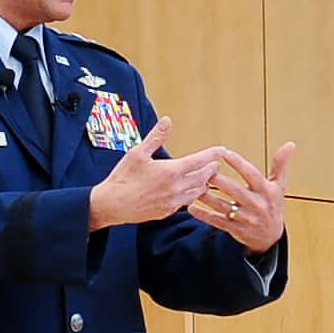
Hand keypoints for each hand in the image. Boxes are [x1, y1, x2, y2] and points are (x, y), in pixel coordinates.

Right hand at [87, 117, 239, 231]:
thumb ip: (156, 137)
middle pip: (203, 177)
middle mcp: (176, 187)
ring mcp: (173, 201)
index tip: (222, 150)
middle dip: (211, 169)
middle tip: (215, 164)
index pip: (200, 161)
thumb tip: (167, 121)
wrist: (112, 205)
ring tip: (206, 177)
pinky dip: (192, 195)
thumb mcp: (138, 153)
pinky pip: (186, 203)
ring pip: (197, 192)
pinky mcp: (167, 211)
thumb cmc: (123, 177)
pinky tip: (190, 191)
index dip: (212, 154)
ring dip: (204, 183)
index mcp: (171, 171)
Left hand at [193, 143, 293, 255]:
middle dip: (218, 180)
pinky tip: (192, 208)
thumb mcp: (279, 185)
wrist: (271, 237)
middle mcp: (257, 205)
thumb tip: (290, 144)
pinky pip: (217, 222)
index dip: (239, 163)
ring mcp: (246, 219)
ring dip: (207, 197)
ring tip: (194, 186)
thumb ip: (280, 164)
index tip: (225, 153)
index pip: (252, 175)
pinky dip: (204, 215)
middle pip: (235, 190)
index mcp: (266, 191)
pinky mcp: (236, 230)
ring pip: (223, 206)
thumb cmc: (273, 205)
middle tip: (204, 169)